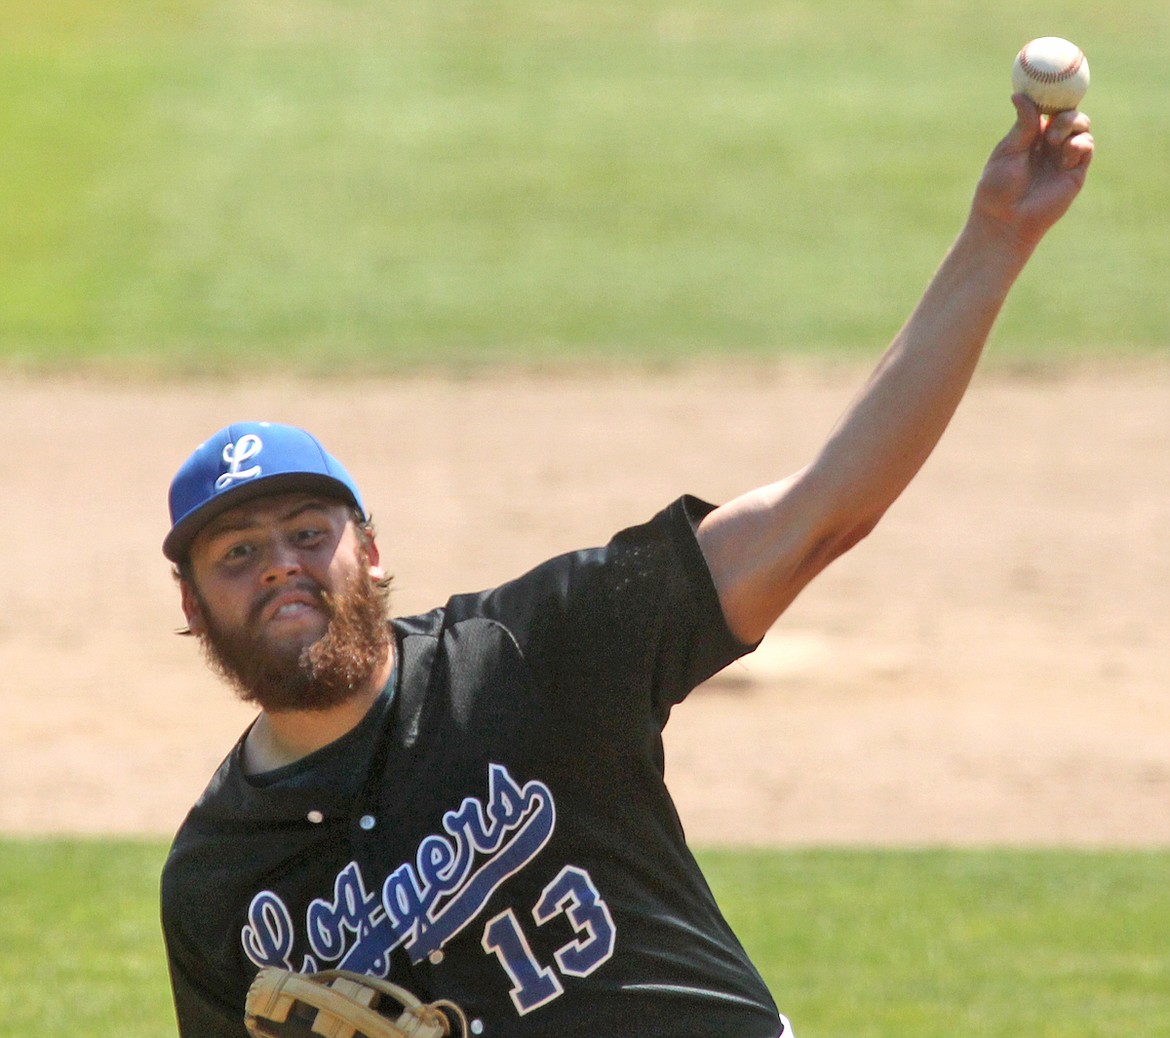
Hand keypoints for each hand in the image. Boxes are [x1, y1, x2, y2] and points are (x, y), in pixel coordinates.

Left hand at [970, 94, 1093, 250]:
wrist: (1004, 220)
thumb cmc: (997, 188)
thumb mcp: (1008, 151)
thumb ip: (1023, 125)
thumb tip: (1019, 95)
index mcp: (1030, 137)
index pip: (1047, 110)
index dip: (1052, 95)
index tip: (1052, 80)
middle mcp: (1049, 145)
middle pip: (1068, 113)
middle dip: (1064, 109)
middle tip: (1053, 116)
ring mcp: (1063, 158)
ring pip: (1081, 126)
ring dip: (1070, 124)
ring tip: (1053, 140)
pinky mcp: (1075, 172)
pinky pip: (1086, 146)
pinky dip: (1079, 142)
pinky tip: (1065, 150)